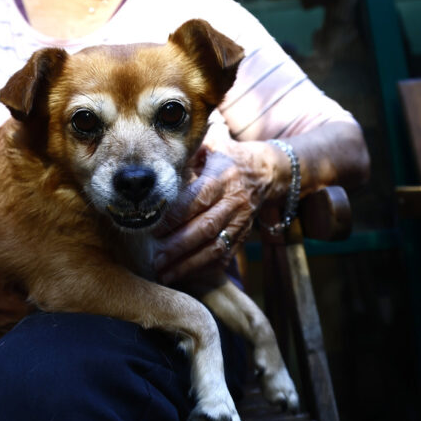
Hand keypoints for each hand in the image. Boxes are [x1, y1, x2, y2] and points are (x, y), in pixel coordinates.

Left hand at [154, 142, 274, 284]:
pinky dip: (204, 269)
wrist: (266, 172)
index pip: (198, 198)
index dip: (176, 215)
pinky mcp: (242, 236)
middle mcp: (233, 201)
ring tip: (164, 274)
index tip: (154, 227)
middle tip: (155, 258)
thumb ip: (190, 149)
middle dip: (179, 246)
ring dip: (188, 264)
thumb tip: (163, 150)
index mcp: (222, 176)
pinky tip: (183, 276)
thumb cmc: (228, 156)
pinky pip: (225, 257)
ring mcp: (240, 221)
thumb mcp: (213, 144)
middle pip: (206, 227)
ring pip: (215, 247)